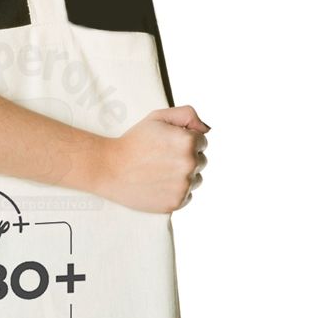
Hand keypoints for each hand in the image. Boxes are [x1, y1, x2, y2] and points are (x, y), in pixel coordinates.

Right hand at [94, 105, 209, 212]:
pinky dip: (176, 191)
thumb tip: (207, 130)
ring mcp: (183, 185)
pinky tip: (158, 184)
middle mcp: (189, 164)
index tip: (165, 145)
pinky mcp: (176, 202)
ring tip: (159, 172)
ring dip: (183, 176)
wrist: (109, 168)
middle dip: (185, 158)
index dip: (183, 141)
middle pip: (201, 161)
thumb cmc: (133, 141)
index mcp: (188, 141)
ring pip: (196, 179)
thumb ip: (187, 115)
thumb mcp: (157, 118)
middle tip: (160, 158)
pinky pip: (187, 196)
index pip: (202, 141)